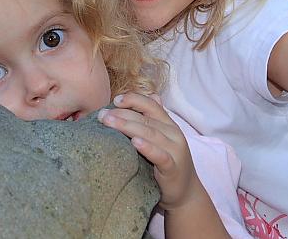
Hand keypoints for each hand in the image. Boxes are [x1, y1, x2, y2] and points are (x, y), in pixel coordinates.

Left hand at [97, 93, 199, 210]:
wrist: (186, 193)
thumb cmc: (168, 165)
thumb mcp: (162, 140)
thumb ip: (154, 120)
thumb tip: (152, 94)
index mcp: (169, 125)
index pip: (152, 105)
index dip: (134, 99)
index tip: (115, 100)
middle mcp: (173, 134)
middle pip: (146, 119)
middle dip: (122, 114)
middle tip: (101, 115)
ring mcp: (175, 151)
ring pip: (151, 134)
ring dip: (128, 127)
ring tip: (110, 122)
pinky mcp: (173, 168)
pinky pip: (160, 156)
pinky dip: (148, 148)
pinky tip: (135, 142)